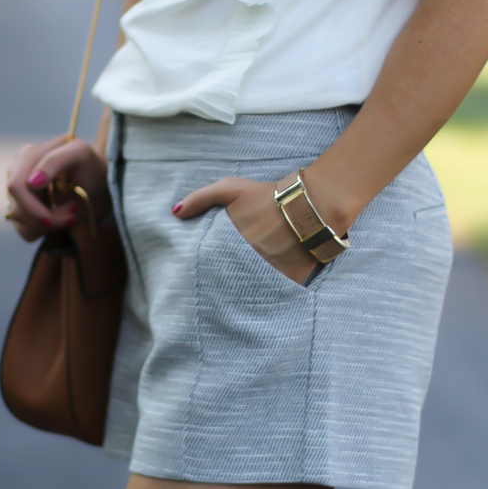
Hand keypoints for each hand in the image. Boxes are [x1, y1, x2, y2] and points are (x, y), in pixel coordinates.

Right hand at [6, 135, 111, 242]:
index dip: (36, 207)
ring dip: (50, 224)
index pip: (17, 187)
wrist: (99, 185)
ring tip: (70, 213)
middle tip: (72, 217)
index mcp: (27, 156)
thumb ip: (54, 161)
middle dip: (46, 218)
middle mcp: (17, 173)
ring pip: (20, 222)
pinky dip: (46, 229)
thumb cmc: (92, 167)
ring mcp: (16, 192)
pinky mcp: (21, 209)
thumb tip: (30, 183)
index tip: (71, 210)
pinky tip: (60, 218)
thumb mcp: (80, 155)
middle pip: (17, 209)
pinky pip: (24, 230)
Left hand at [173, 176, 316, 285]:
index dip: (208, 272)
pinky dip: (273, 298)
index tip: (205, 276)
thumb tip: (174, 213)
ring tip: (241, 296)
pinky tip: (266, 300)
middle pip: (231, 280)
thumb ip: (201, 198)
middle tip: (221, 289)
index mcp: (232, 245)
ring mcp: (272, 274)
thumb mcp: (232, 188)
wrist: (312, 204)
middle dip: (226, 283)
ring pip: (252, 291)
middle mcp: (250, 262)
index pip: (211, 267)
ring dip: (247, 292)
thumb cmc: (268, 195)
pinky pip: (278, 296)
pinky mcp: (293, 282)